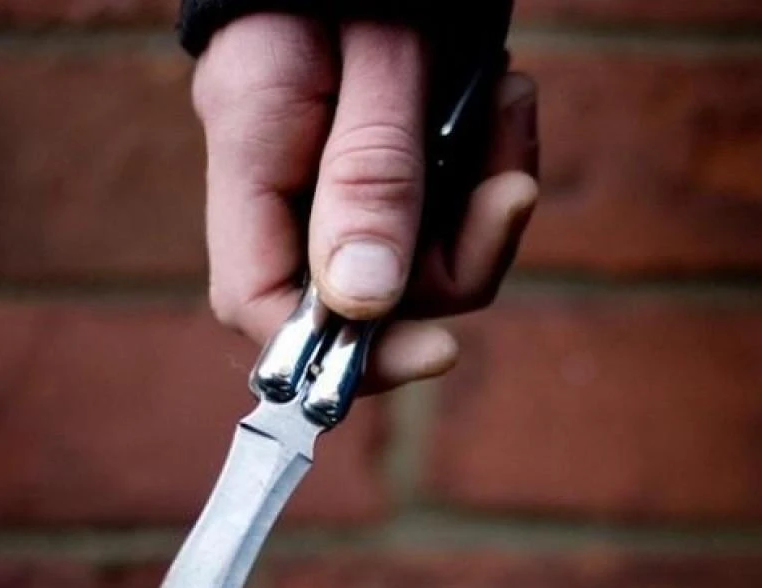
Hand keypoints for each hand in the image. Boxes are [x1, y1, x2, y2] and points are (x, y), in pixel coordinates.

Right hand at [191, 13, 538, 392]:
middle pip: (364, 296)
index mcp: (251, 154)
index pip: (263, 303)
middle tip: (509, 191)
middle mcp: (289, 185)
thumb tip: (364, 302)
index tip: (439, 352)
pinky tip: (507, 102)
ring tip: (510, 106)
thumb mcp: (375, 59)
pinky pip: (446, 209)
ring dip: (486, 201)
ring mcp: (340, 180)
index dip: (342, 354)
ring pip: (419, 259)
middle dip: (456, 258)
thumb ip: (366, 174)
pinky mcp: (389, 167)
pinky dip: (490, 166)